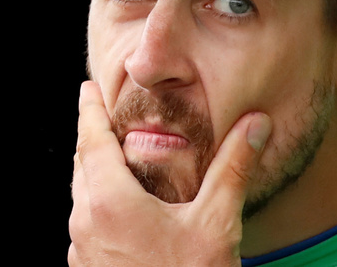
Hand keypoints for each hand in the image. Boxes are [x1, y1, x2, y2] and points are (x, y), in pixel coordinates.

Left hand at [68, 81, 271, 265]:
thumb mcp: (217, 224)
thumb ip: (232, 168)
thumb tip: (254, 124)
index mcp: (109, 201)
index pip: (91, 139)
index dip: (89, 110)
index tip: (87, 88)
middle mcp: (85, 221)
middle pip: (82, 165)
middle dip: (93, 139)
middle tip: (105, 119)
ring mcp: (81, 249)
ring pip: (82, 197)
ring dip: (96, 175)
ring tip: (117, 163)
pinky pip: (86, 225)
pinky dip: (99, 206)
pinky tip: (124, 212)